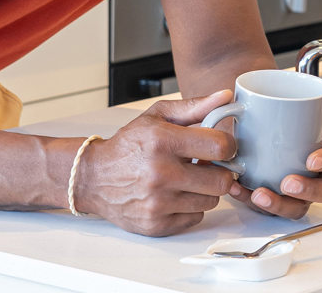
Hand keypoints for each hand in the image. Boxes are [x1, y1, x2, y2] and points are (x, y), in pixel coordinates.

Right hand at [74, 90, 236, 236]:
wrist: (93, 177)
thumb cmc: (128, 146)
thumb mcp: (157, 116)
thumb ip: (194, 106)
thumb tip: (226, 97)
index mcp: (163, 141)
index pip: (220, 147)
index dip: (228, 146)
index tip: (222, 146)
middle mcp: (160, 174)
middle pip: (222, 181)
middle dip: (220, 172)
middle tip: (207, 166)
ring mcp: (158, 203)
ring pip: (211, 201)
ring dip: (204, 190)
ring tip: (187, 179)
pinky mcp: (156, 224)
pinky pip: (195, 217)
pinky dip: (190, 207)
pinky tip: (175, 195)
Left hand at [230, 81, 321, 218]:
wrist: (251, 123)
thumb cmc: (280, 118)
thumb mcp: (294, 102)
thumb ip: (312, 94)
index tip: (311, 160)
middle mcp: (315, 174)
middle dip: (310, 192)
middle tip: (287, 183)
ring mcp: (295, 191)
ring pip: (297, 208)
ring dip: (279, 205)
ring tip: (259, 194)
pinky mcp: (272, 199)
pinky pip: (265, 209)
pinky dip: (248, 200)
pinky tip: (236, 188)